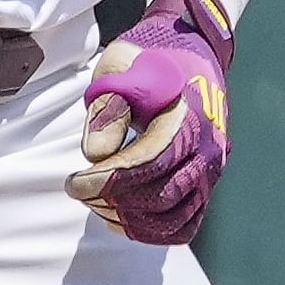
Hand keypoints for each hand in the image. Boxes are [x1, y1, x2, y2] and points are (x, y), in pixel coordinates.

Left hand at [66, 0, 234, 245]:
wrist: (190, 52)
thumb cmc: (149, 57)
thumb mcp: (120, 65)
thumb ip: (108, 106)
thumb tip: (97, 154)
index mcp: (188, 118)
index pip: (149, 165)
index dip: (108, 181)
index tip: (74, 183)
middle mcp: (207, 149)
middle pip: (160, 197)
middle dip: (112, 200)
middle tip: (79, 188)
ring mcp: (211, 170)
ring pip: (173, 219)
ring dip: (129, 220)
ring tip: (97, 201)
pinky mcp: (206, 183)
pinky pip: (186, 225)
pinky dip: (153, 232)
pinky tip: (121, 218)